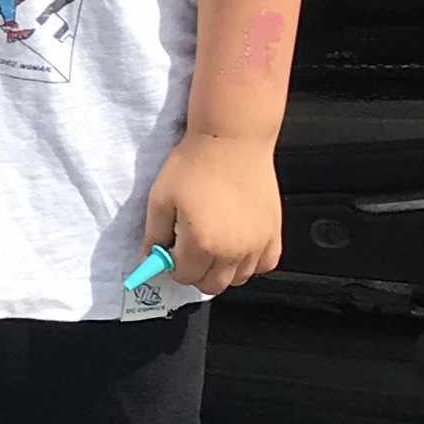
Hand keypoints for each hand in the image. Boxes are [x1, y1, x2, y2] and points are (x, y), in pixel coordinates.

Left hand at [143, 132, 282, 294]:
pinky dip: (251, 262)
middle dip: (197, 273)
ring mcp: (257, 243)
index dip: (173, 265)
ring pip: (239, 279)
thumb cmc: (194, 164)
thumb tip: (149, 260)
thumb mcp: (160, 198)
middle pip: (212, 285)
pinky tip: (239, 245)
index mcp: (201, 243)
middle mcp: (232, 250)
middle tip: (191, 249)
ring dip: (224, 269)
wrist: (231, 138)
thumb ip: (153, 235)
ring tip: (215, 243)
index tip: (172, 249)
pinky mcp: (274, 232)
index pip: (183, 277)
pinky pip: (265, 265)